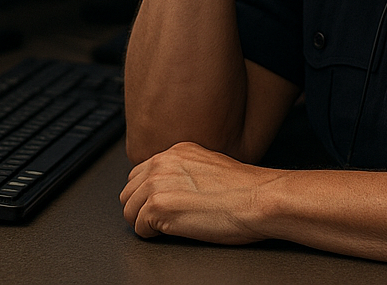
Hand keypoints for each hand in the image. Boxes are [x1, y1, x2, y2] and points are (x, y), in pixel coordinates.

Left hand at [121, 141, 283, 243]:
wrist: (257, 199)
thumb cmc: (244, 190)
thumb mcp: (209, 166)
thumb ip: (184, 171)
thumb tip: (171, 187)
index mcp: (177, 151)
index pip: (140, 173)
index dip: (148, 193)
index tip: (162, 204)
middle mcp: (164, 162)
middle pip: (128, 191)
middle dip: (141, 208)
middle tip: (164, 218)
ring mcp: (158, 183)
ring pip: (129, 211)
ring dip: (145, 222)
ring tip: (171, 225)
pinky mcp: (157, 206)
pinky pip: (138, 229)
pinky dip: (153, 236)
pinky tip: (175, 230)